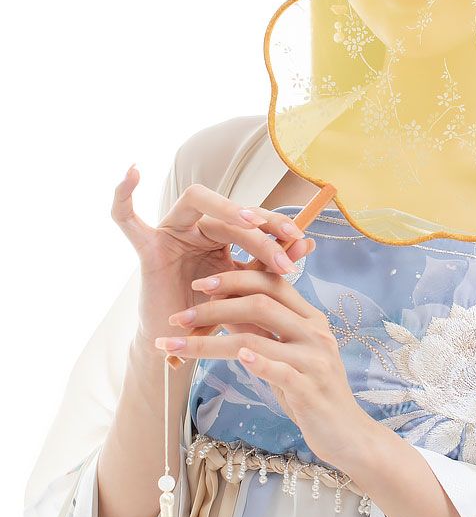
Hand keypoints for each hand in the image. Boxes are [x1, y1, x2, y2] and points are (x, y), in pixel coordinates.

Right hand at [111, 165, 314, 351]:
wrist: (182, 345)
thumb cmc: (214, 316)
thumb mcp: (247, 288)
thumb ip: (270, 265)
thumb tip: (309, 243)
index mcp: (220, 233)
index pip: (251, 217)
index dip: (276, 226)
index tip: (300, 241)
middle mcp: (196, 226)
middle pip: (230, 211)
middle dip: (260, 230)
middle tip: (282, 257)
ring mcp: (171, 232)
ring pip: (199, 201)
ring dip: (229, 211)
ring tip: (252, 224)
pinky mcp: (148, 247)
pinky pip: (126, 217)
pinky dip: (124, 193)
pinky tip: (132, 171)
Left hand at [157, 265, 378, 469]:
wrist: (348, 434)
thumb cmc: (311, 393)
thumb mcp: (286, 356)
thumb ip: (261, 330)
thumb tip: (221, 307)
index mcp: (310, 318)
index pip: (271, 284)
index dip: (233, 279)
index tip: (197, 285)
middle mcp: (315, 333)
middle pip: (260, 304)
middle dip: (213, 307)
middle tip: (177, 316)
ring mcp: (314, 360)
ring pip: (257, 339)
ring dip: (209, 342)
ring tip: (176, 345)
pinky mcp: (311, 390)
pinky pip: (280, 371)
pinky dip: (257, 362)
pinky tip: (236, 357)